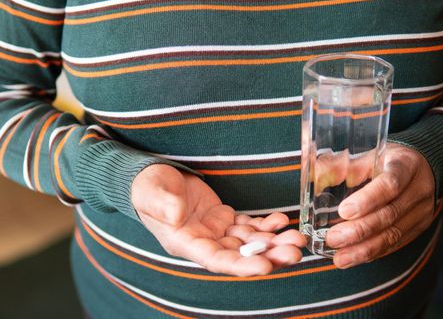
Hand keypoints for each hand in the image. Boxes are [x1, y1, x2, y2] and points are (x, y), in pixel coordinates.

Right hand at [131, 164, 305, 275]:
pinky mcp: (223, 218)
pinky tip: (281, 221)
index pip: (216, 260)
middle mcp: (203, 242)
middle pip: (240, 255)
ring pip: (250, 242)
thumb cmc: (145, 187)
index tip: (265, 265)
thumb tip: (176, 215)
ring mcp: (215, 231)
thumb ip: (162, 204)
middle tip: (294, 252)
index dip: (241, 265)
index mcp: (184, 242)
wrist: (150, 178)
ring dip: (274, 241)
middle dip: (268, 255)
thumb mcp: (149, 193)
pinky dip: (266, 225)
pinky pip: (248, 225)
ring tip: (297, 238)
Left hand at [325, 143, 435, 268]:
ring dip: (364, 249)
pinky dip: (373, 253)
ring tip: (339, 258)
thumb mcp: (370, 154)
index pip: (390, 184)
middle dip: (359, 230)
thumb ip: (343, 165)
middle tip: (333, 238)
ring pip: (393, 235)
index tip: (344, 211)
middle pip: (390, 214)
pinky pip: (395, 244)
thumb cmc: (387, 160)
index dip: (368, 199)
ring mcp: (421, 211)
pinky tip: (353, 258)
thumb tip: (316, 173)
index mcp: (406, 165)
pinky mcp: (419, 228)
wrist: (422, 169)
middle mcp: (418, 190)